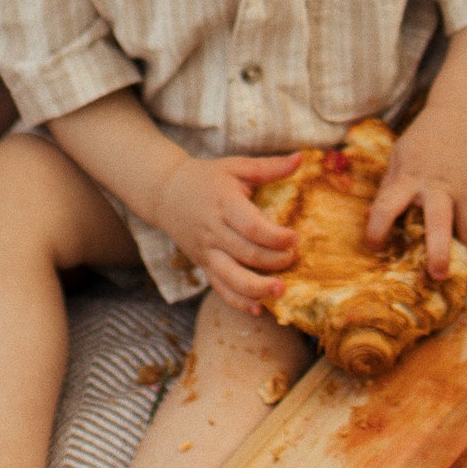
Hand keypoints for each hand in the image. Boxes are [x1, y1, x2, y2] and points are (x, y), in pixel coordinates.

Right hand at [157, 152, 301, 311]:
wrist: (164, 193)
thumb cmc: (206, 178)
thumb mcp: (235, 167)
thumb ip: (268, 167)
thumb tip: (301, 158)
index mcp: (223, 204)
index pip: (252, 226)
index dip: (276, 236)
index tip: (295, 237)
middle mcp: (213, 231)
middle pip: (247, 254)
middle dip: (275, 261)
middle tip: (294, 258)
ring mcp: (206, 252)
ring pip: (231, 278)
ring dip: (258, 288)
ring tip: (281, 290)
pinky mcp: (203, 265)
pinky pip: (220, 288)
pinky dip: (238, 302)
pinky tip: (258, 309)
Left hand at [367, 105, 466, 279]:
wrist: (464, 116)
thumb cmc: (425, 141)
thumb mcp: (400, 157)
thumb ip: (388, 188)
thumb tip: (369, 219)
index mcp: (410, 178)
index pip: (386, 206)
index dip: (377, 229)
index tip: (375, 246)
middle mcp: (439, 186)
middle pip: (438, 224)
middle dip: (438, 252)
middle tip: (437, 275)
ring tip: (463, 261)